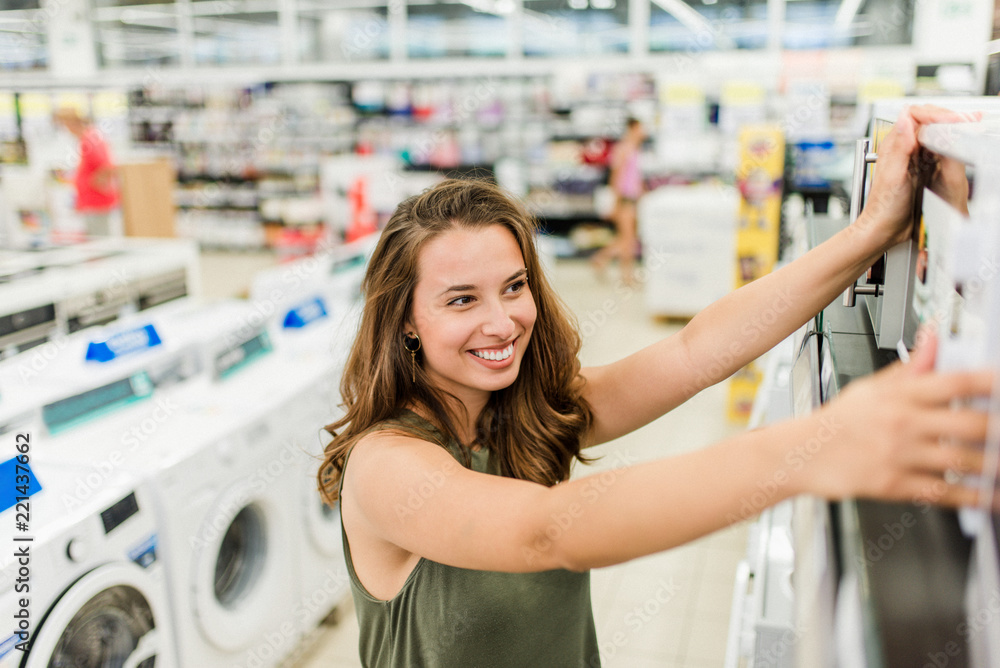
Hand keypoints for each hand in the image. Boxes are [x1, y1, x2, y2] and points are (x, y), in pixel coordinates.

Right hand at [804, 327, 991, 506]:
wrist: (803, 454)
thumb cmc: (839, 422)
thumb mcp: (871, 387)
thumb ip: (910, 368)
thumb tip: (933, 340)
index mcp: (899, 395)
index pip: (954, 382)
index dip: (990, 382)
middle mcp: (902, 423)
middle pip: (969, 423)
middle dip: (998, 428)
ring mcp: (899, 455)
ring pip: (962, 460)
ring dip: (992, 464)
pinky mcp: (895, 484)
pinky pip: (943, 491)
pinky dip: (973, 496)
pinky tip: (989, 495)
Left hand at [857, 105, 979, 247]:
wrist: (884, 228)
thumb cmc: (884, 207)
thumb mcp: (893, 176)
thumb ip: (900, 147)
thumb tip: (906, 119)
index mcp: (893, 145)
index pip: (915, 115)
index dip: (936, 114)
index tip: (954, 119)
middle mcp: (903, 148)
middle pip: (928, 121)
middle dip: (949, 117)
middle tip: (969, 119)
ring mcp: (914, 157)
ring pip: (935, 133)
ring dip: (952, 128)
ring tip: (969, 125)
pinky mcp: (923, 168)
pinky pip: (939, 149)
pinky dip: (951, 143)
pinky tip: (960, 143)